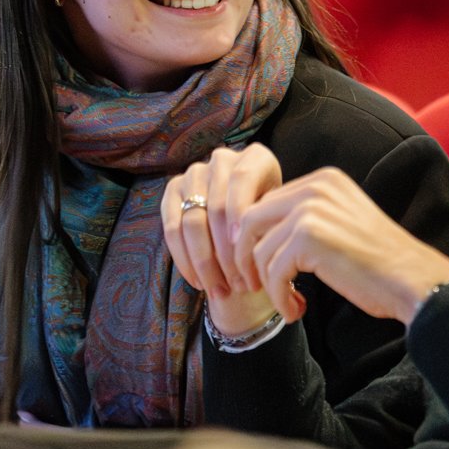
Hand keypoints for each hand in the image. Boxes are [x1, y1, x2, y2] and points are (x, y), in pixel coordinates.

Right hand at [161, 143, 288, 337]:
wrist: (246, 223)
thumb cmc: (269, 222)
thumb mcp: (277, 219)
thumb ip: (270, 227)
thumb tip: (260, 251)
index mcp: (255, 158)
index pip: (242, 180)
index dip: (240, 215)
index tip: (245, 249)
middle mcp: (222, 159)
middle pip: (216, 206)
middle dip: (226, 252)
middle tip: (238, 284)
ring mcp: (195, 173)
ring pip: (192, 221)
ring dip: (205, 262)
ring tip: (220, 290)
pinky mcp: (173, 191)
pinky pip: (172, 229)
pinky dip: (185, 259)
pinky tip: (198, 281)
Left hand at [231, 166, 448, 325]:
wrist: (411, 279)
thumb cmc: (379, 261)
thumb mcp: (340, 222)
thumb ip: (305, 218)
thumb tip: (258, 235)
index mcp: (323, 179)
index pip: (265, 204)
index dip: (254, 239)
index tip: (259, 270)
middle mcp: (315, 186)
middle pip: (251, 221)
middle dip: (248, 259)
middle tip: (256, 288)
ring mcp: (310, 209)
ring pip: (258, 250)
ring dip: (268, 285)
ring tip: (289, 305)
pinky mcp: (308, 237)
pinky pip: (273, 272)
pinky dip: (279, 298)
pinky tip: (296, 311)